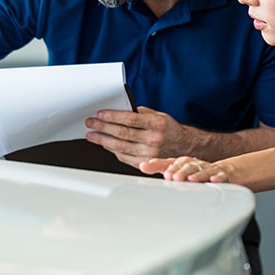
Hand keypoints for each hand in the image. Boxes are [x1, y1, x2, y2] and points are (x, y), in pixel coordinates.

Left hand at [85, 106, 199, 168]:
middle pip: (123, 133)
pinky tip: (105, 144)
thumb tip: (117, 111)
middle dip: (103, 128)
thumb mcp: (158, 115)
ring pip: (121, 147)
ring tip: (92, 135)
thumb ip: (139, 113)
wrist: (184, 146)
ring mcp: (150, 154)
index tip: (100, 114)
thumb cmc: (168, 129)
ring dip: (103, 140)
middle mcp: (154, 139)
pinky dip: (112, 150)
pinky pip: (124, 157)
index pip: (130, 119)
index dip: (113, 116)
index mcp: (157, 123)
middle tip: (90, 123)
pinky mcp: (146, 163)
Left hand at [139, 155, 228, 182]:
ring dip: (197, 174)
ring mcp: (210, 169)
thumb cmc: (197, 170)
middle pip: (189, 166)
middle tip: (175, 178)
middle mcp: (197, 164)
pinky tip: (214, 180)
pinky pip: (221, 175)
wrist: (226, 170)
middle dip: (182, 172)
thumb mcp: (178, 168)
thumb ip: (160, 166)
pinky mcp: (223, 175)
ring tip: (191, 179)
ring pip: (203, 170)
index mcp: (185, 162)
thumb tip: (142, 165)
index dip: (172, 168)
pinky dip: (218, 177)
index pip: (177, 163)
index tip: (166, 174)